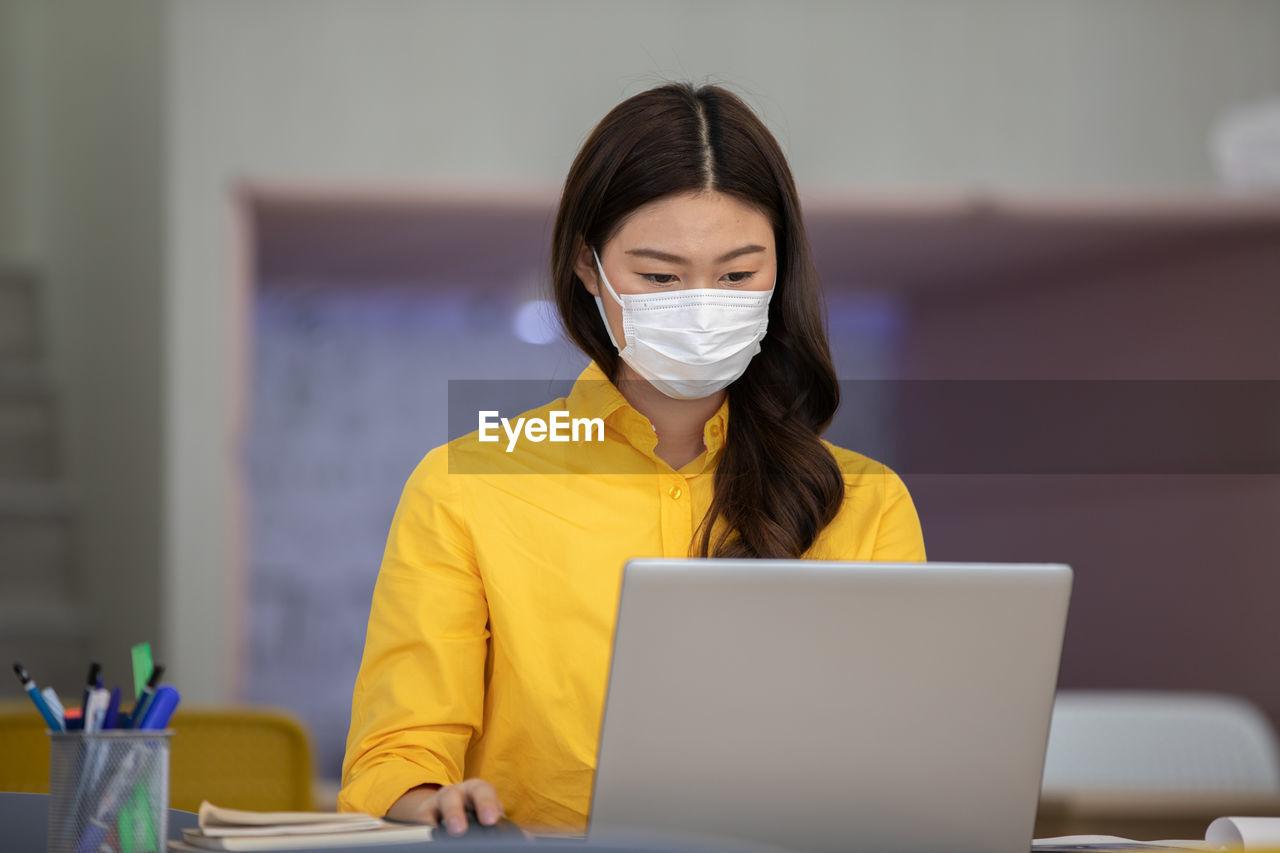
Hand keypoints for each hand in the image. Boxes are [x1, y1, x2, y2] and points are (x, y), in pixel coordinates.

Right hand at [386, 779, 505, 835]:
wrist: (451, 808)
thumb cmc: (476, 811)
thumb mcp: (489, 814)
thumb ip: (503, 825)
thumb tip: (526, 840)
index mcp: (477, 790)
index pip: (483, 792)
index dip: (487, 805)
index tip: (490, 820)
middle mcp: (456, 792)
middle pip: (453, 797)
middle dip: (455, 813)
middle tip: (459, 830)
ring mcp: (437, 802)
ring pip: (434, 807)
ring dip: (438, 821)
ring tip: (445, 833)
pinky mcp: (423, 814)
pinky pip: (421, 819)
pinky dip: (424, 826)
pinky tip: (428, 833)